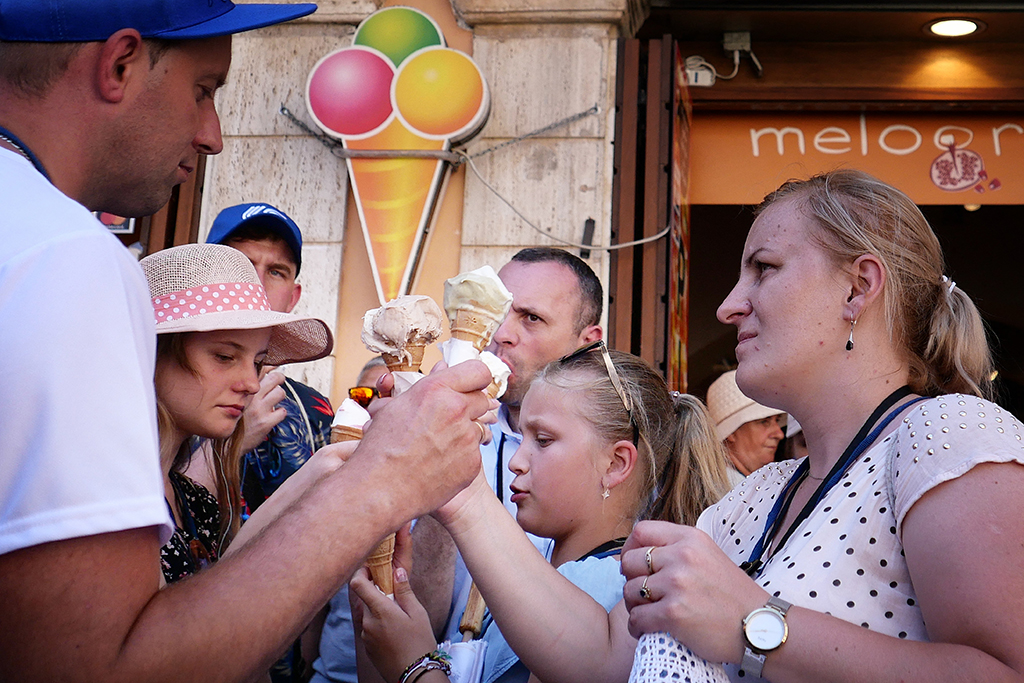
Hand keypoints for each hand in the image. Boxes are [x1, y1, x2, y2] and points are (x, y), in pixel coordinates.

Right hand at [238, 370, 287, 451]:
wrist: (227, 443)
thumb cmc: (233, 419)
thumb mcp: (235, 399)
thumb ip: (248, 385)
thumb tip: (266, 369)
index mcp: (242, 390)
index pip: (260, 370)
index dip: (269, 369)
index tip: (272, 370)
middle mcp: (251, 398)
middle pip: (275, 378)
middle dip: (279, 379)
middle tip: (277, 382)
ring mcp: (259, 410)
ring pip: (280, 393)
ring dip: (279, 396)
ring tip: (273, 401)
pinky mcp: (265, 423)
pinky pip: (282, 412)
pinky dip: (280, 413)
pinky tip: (273, 415)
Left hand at [350, 525, 437, 682]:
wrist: (415, 674)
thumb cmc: (419, 643)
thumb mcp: (417, 613)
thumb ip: (404, 590)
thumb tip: (397, 570)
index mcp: (380, 610)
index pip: (358, 584)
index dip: (361, 573)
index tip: (370, 570)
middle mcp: (368, 622)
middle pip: (365, 599)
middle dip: (376, 594)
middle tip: (395, 598)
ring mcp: (366, 636)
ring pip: (368, 614)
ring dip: (378, 611)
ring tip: (398, 619)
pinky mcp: (367, 647)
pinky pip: (369, 628)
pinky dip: (378, 625)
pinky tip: (395, 633)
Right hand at [352, 359, 492, 521]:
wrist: (380, 489)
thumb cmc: (381, 448)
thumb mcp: (395, 407)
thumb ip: (426, 386)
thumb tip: (443, 368)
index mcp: (435, 390)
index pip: (478, 371)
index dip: (474, 379)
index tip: (469, 387)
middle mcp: (456, 409)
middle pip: (482, 399)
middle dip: (468, 407)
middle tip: (448, 421)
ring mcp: (467, 437)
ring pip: (478, 427)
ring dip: (464, 433)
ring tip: (437, 446)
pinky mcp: (473, 462)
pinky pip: (474, 453)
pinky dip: (461, 457)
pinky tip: (439, 465)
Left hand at [620, 521, 767, 663]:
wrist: (759, 627)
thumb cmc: (733, 595)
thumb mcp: (708, 555)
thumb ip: (677, 549)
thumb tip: (638, 552)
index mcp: (690, 538)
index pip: (641, 531)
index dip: (630, 548)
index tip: (635, 565)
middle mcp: (682, 556)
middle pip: (629, 561)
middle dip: (630, 579)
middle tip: (643, 593)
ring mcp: (677, 584)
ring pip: (629, 591)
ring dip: (634, 606)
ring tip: (649, 613)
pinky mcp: (673, 613)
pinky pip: (636, 618)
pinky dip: (637, 627)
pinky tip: (648, 629)